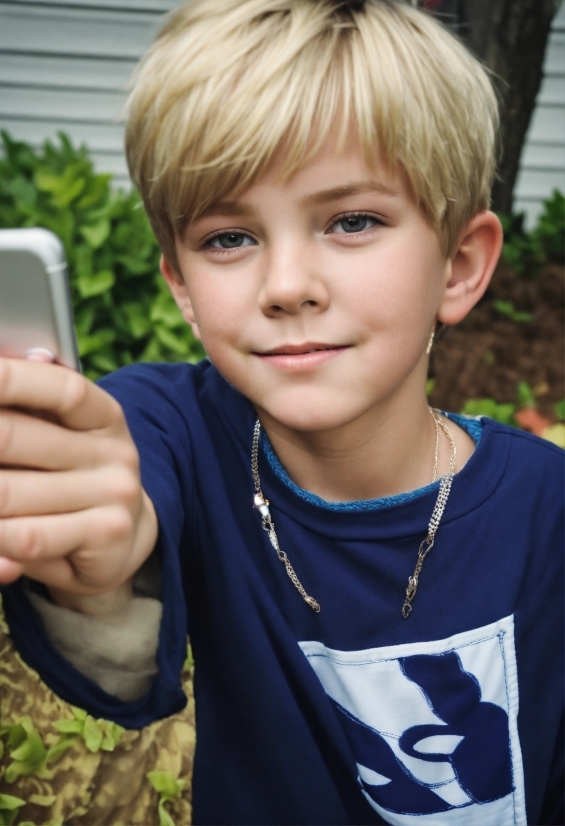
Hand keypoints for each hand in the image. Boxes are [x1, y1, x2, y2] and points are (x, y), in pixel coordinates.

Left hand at [0, 357, 157, 612]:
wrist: (123, 537)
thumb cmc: (74, 476)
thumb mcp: (66, 437)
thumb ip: (33, 408)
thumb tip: (16, 358)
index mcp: (104, 416)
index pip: (58, 389)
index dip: (9, 379)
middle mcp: (115, 453)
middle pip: (17, 438)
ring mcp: (113, 496)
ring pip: (8, 495)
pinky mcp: (103, 537)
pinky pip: (27, 537)